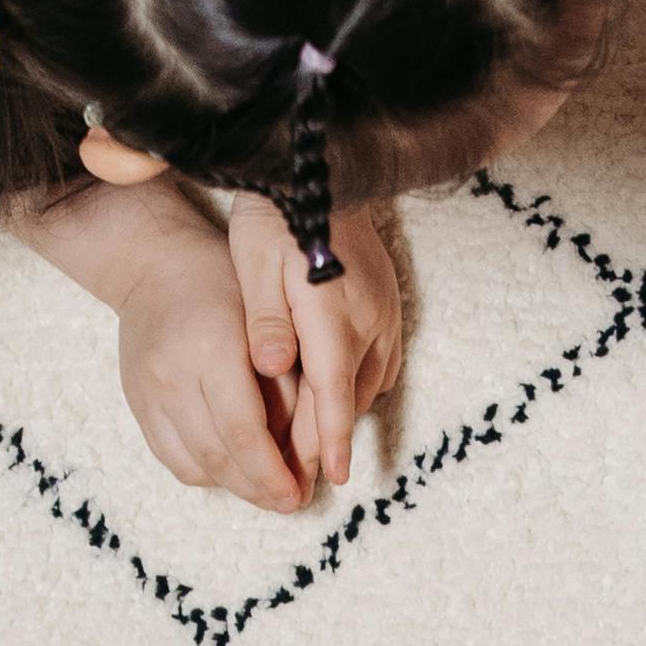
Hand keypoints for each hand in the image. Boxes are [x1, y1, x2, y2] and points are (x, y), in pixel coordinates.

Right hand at [116, 220, 309, 512]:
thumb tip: (306, 459)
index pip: (244, 432)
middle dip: (259, 489)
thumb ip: (290, 388)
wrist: (156, 267)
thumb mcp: (272, 324)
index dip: (273, 474)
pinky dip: (206, 473)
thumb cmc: (229, 288)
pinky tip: (233, 472)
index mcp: (212, 349)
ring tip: (266, 492)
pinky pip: (172, 458)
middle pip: (219, 457)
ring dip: (235, 488)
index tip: (300, 496)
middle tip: (291, 502)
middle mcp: (172, 375)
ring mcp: (147, 392)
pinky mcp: (135, 403)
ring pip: (195, 466)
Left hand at [227, 197, 403, 491]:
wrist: (324, 168)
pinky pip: (379, 363)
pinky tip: (332, 392)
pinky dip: (355, 385)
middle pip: (348, 398)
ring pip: (366, 384)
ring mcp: (386, 314)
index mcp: (332, 315)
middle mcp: (369, 321)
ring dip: (340, 411)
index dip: (330, 440)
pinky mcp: (391, 305)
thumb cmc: (278, 215)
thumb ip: (265, 319)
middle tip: (300, 474)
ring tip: (310, 439)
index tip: (332, 477)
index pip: (333, 394)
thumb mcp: (255, 262)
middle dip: (326, 438)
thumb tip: (272, 367)